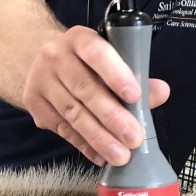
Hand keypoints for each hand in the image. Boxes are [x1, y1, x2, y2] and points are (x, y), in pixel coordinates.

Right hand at [21, 26, 170, 166]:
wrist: (42, 64)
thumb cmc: (86, 63)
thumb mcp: (110, 60)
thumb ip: (136, 76)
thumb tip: (161, 92)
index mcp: (79, 39)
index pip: (97, 54)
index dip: (116, 75)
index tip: (135, 96)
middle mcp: (55, 56)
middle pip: (85, 89)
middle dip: (112, 117)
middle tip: (133, 138)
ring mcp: (41, 80)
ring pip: (72, 113)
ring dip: (99, 137)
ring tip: (120, 155)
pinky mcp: (34, 103)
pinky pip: (62, 128)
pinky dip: (83, 145)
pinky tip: (100, 156)